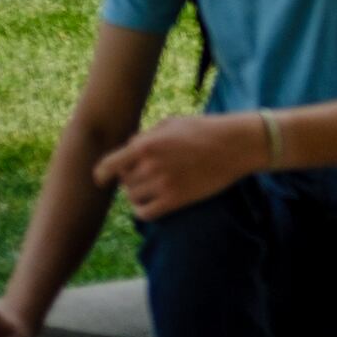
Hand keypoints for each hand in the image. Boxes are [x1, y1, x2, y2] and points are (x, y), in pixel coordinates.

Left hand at [93, 112, 265, 220]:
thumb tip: (128, 147)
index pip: (108, 166)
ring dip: (136, 194)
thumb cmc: (204, 129)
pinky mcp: (176, 200)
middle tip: (144, 174)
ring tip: (150, 187)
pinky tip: (149, 204)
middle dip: (130, 178)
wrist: (234, 145)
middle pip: (124, 181)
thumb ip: (146, 136)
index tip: (101, 178)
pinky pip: (145, 213)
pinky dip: (142, 210)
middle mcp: (150, 166)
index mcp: (146, 145)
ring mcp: (162, 185)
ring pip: (132, 197)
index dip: (101, 174)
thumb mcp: (172, 123)